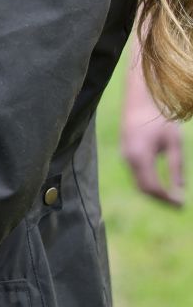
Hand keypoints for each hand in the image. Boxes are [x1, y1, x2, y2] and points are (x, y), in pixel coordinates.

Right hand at [121, 56, 184, 206]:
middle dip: (160, 200)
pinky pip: (136, 174)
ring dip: (154, 192)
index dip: (167, 199)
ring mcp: (125, 155)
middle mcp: (128, 158)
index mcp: (140, 156)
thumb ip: (176, 167)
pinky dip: (148, 183)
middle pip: (143, 188)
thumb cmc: (160, 119)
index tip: (182, 205)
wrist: (139, 100)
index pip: (153, 187)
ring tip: (172, 197)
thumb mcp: (174, 143)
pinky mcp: (126, 152)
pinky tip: (161, 184)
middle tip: (178, 205)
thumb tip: (180, 190)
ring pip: (138, 182)